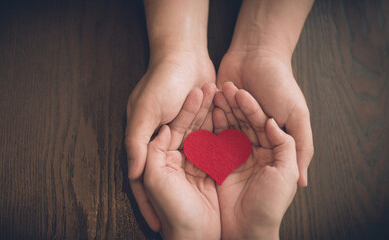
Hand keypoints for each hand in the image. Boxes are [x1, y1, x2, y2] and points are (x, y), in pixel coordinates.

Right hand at [125, 54, 215, 230]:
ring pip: (189, 162)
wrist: (185, 54)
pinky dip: (212, 156)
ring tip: (210, 197)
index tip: (158, 226)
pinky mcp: (199, 126)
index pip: (142, 180)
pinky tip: (222, 172)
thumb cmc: (162, 81)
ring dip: (198, 177)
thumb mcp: (145, 111)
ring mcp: (181, 134)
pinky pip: (206, 146)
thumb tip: (132, 173)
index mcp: (144, 140)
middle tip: (189, 216)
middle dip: (179, 194)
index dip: (149, 204)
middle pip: (170, 175)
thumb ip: (136, 142)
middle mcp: (161, 141)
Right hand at [214, 82, 298, 238]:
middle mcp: (254, 152)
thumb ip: (286, 144)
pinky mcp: (220, 164)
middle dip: (234, 105)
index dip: (251, 107)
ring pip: (230, 128)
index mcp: (273, 152)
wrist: (246, 230)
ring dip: (223, 111)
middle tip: (223, 87)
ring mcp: (236, 157)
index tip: (240, 91)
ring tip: (214, 94)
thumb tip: (272, 122)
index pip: (262, 123)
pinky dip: (212, 127)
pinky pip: (216, 142)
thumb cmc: (270, 204)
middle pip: (244, 122)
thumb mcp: (285, 172)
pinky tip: (207, 112)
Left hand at [217, 50, 312, 185]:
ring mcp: (235, 121)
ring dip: (222, 125)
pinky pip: (213, 120)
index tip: (241, 170)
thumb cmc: (280, 82)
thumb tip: (304, 183)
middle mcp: (253, 133)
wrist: (256, 52)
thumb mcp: (296, 114)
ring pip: (225, 133)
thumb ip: (301, 145)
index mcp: (272, 138)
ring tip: (219, 115)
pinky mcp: (220, 110)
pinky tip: (210, 110)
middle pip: (240, 147)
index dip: (251, 166)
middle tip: (224, 143)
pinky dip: (212, 117)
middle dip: (233, 143)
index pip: (261, 160)